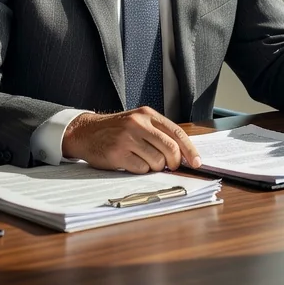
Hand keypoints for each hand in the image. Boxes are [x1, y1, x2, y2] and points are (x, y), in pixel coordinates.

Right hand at [61, 108, 201, 172]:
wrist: (86, 132)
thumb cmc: (117, 129)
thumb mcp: (139, 122)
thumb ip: (159, 133)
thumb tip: (184, 153)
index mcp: (148, 114)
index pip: (177, 133)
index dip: (190, 150)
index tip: (196, 162)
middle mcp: (138, 124)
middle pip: (170, 149)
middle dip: (175, 162)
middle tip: (171, 166)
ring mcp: (127, 138)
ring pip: (157, 161)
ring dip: (156, 167)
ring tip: (145, 161)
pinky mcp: (117, 154)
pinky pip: (141, 169)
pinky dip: (141, 170)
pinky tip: (132, 163)